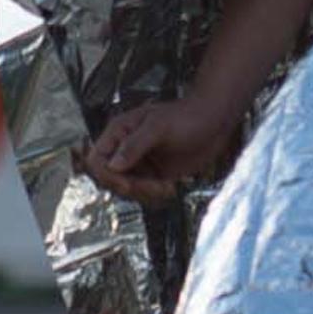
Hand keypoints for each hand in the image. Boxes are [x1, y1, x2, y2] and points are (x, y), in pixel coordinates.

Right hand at [81, 98, 243, 206]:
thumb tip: (113, 166)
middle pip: (111, 181)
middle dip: (133, 188)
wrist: (215, 122)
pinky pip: (144, 195)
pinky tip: (172, 188)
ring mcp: (139, 164)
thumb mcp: (159, 126)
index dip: (107, 176)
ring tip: (169, 187)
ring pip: (128, 191)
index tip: (127, 184)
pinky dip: (155, 197)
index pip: (96, 160)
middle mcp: (125, 150)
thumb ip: (135, 145)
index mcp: (119, 132)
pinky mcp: (153, 176)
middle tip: (158, 186)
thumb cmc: (187, 116)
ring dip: (147, 195)